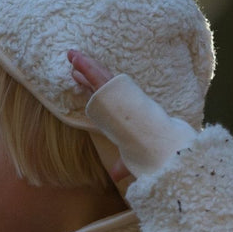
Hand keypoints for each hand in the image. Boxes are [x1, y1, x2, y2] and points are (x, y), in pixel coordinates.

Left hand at [69, 47, 194, 180]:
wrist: (161, 145)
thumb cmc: (153, 151)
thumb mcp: (133, 159)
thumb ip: (122, 165)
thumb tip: (115, 176)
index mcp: (124, 117)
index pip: (106, 103)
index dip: (94, 94)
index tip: (83, 88)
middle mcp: (121, 104)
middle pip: (99, 87)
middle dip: (87, 78)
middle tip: (74, 69)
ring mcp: (118, 95)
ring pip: (98, 77)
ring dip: (84, 66)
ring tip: (71, 55)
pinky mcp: (117, 91)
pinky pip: (98, 75)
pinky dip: (86, 66)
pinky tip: (75, 59)